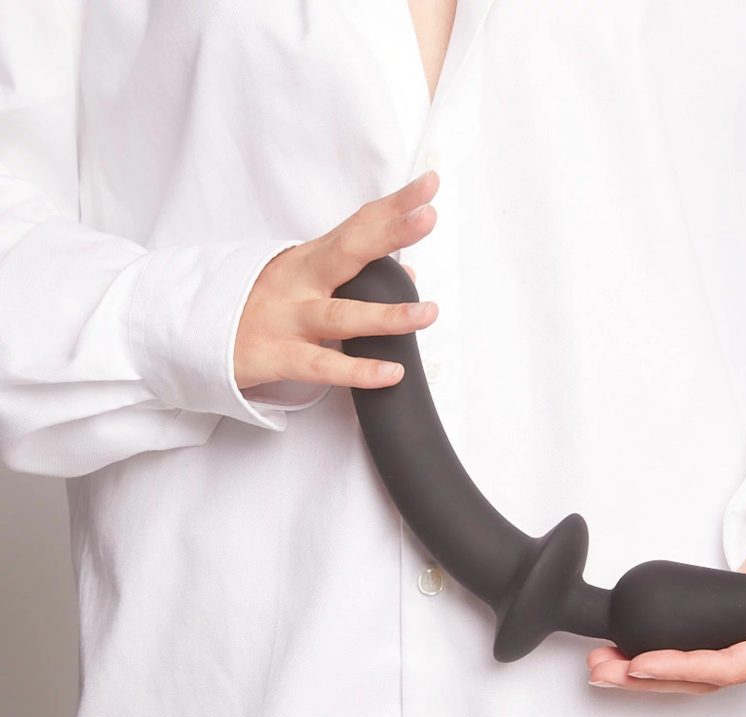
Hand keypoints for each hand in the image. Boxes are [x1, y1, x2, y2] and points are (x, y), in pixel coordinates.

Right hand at [233, 170, 440, 390]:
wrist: (185, 334)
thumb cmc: (255, 307)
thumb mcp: (302, 283)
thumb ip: (354, 277)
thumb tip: (409, 274)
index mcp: (307, 260)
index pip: (357, 224)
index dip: (394, 204)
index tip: (430, 184)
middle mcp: (298, 282)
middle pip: (348, 252)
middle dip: (389, 233)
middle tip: (428, 218)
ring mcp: (286, 318)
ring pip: (342, 315)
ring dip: (388, 314)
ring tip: (428, 312)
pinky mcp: (276, 356)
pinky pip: (324, 366)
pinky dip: (359, 371)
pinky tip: (391, 372)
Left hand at [586, 494, 745, 693]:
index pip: (735, 667)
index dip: (686, 668)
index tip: (643, 663)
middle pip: (705, 677)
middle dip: (652, 678)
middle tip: (603, 672)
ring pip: (695, 665)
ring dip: (648, 671)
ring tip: (602, 667)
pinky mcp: (734, 616)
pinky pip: (696, 642)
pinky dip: (661, 646)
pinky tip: (629, 645)